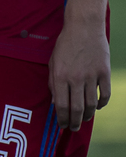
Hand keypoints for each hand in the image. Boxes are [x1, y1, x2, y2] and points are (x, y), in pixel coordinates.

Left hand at [50, 16, 110, 130]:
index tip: (61, 125)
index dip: (61, 119)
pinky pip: (105, 95)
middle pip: (76, 109)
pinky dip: (101, 104)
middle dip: (74, 122)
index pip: (61, 105)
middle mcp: (76, 78)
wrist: (83, 28)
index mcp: (60, 76)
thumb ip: (53, 83)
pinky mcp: (104, 73)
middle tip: (73, 128)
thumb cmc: (65, 45)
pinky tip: (97, 107)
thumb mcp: (52, 62)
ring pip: (91, 104)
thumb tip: (55, 104)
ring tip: (83, 119)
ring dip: (87, 115)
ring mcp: (92, 76)